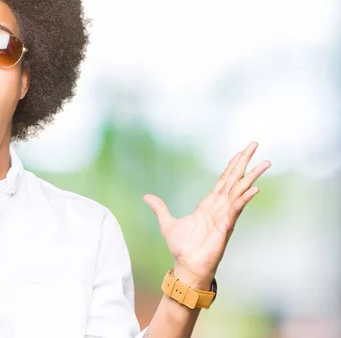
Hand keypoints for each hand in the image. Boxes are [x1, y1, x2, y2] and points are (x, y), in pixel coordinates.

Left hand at [144, 142, 270, 287]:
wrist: (186, 267)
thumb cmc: (182, 248)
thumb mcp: (168, 223)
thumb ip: (160, 208)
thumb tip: (147, 197)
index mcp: (209, 204)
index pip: (224, 180)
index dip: (232, 165)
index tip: (241, 151)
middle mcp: (220, 207)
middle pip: (235, 179)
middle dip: (245, 162)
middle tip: (255, 144)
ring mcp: (225, 216)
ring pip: (240, 191)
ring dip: (252, 177)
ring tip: (265, 162)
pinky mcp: (225, 227)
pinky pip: (236, 210)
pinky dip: (243, 199)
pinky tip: (253, 188)